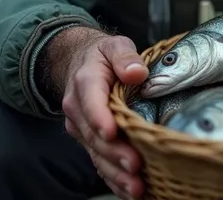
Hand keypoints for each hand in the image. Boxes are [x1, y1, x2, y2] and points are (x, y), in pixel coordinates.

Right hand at [45, 26, 148, 199]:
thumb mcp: (115, 45)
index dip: (100, 119)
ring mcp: (81, 128)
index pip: (90, 103)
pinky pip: (99, 161)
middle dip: (115, 153)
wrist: (80, 64)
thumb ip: (125, 56)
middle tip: (135, 164)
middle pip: (94, 135)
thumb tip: (137, 73)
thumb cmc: (103, 56)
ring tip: (136, 187)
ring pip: (96, 154)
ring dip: (115, 173)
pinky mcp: (88, 140)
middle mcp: (78, 109)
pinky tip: (130, 191)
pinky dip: (114, 178)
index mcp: (85, 82)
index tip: (112, 132)